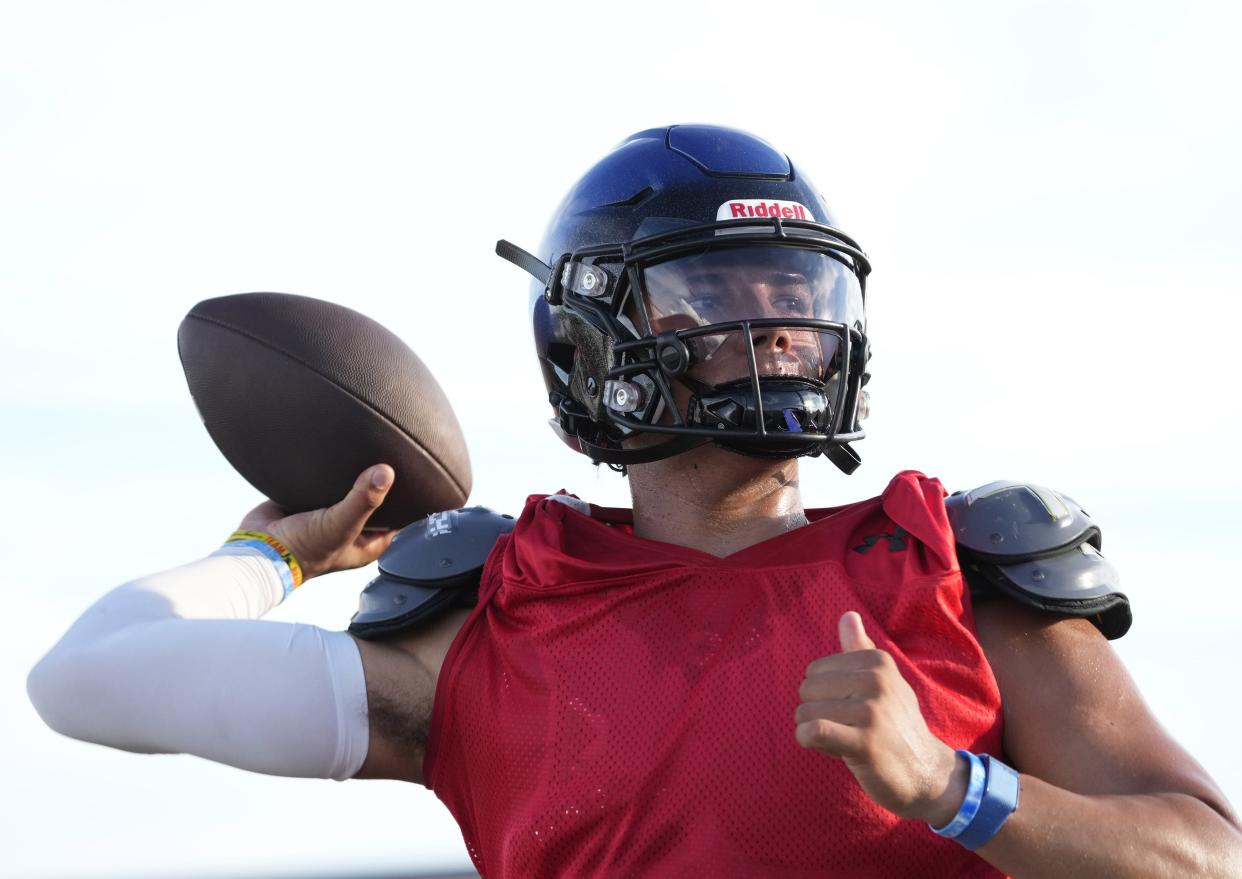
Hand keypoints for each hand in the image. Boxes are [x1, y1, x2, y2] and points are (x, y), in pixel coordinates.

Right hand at [236, 464, 400, 581]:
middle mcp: (354, 526)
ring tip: (365, 445)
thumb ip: (364, 500)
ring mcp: (331, 512)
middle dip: (379, 479)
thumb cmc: (304, 549)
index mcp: (370, 540)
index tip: (413, 471)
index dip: (406, 496)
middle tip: (389, 452)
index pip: (398, 515)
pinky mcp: (310, 499)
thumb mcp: (342, 525)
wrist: (258, 549)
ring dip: (353, 471)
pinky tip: (337, 451)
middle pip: (375, 497)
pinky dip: (329, 468)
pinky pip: (325, 479)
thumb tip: (386, 472)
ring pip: (350, 485)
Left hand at [794, 611, 967, 823]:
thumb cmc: (897, 724)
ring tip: (843, 740)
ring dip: (813, 732)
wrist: (927, 774)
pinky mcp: (864, 743)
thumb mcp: (885, 682)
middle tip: (846, 728)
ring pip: (805, 713)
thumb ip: (861, 649)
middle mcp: (875, 681)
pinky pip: (812, 732)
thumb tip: (847, 615)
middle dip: (816, 712)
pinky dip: (807, 740)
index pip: (815, 670)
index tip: (850, 709)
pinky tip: (827, 749)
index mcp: (877, 662)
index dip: (825, 694)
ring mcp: (871, 712)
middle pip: (807, 690)